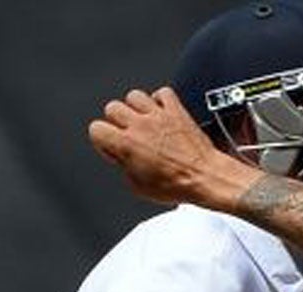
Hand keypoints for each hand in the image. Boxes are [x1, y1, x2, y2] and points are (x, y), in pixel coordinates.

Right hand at [87, 87, 247, 207]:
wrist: (205, 177)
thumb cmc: (177, 185)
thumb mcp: (139, 187)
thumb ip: (123, 167)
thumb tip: (120, 158)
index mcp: (127, 145)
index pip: (96, 129)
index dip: (102, 139)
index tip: (112, 147)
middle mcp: (140, 125)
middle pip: (113, 107)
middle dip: (117, 122)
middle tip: (127, 134)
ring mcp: (158, 114)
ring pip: (134, 95)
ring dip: (136, 108)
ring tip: (143, 121)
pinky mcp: (176, 110)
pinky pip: (162, 92)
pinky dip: (160, 100)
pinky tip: (161, 112)